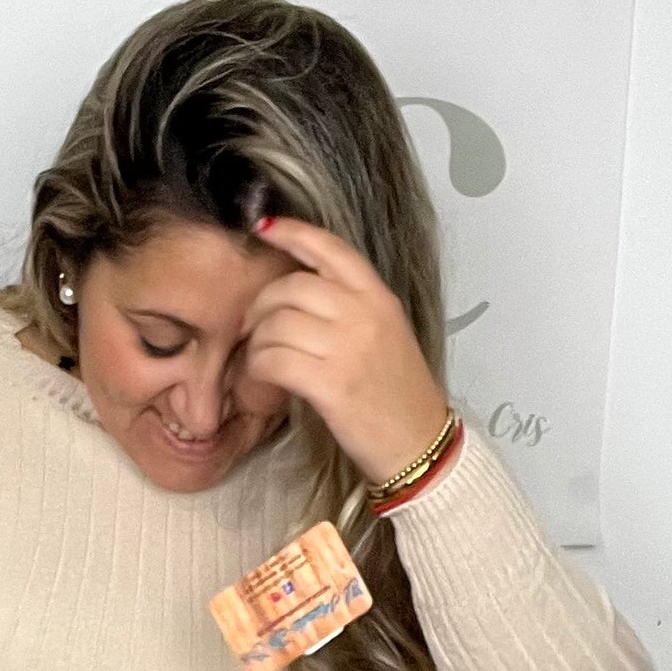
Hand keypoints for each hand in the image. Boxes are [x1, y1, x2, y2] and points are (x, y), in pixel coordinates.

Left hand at [244, 212, 451, 486]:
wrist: (419, 443)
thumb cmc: (398, 394)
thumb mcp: (386, 335)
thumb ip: (349, 308)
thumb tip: (295, 294)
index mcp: (379, 297)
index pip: (330, 248)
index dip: (292, 232)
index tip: (262, 227)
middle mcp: (365, 314)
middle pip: (291, 287)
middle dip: (261, 307)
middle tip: (252, 330)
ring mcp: (349, 348)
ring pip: (276, 324)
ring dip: (257, 344)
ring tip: (258, 362)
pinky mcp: (331, 384)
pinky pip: (274, 361)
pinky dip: (258, 371)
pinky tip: (260, 382)